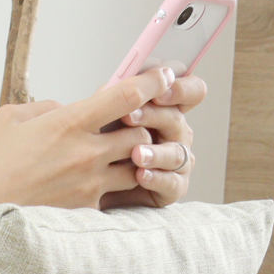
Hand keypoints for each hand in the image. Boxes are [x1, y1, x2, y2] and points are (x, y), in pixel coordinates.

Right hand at [0, 67, 175, 216]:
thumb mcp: (10, 120)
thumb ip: (46, 108)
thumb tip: (68, 108)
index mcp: (69, 123)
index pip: (128, 95)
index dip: (153, 82)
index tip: (163, 77)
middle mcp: (86, 154)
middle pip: (142, 132)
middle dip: (144, 126)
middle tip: (138, 124)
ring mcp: (88, 186)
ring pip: (137, 167)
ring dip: (136, 159)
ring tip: (125, 157)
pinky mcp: (83, 212)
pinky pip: (114, 196)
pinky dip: (116, 189)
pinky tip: (105, 187)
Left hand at [98, 72, 207, 209]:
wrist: (84, 190)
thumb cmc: (94, 149)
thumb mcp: (100, 121)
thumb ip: (111, 100)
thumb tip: (110, 84)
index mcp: (166, 111)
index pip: (189, 92)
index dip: (181, 88)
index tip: (160, 84)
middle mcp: (176, 134)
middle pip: (178, 120)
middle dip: (154, 116)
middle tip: (128, 116)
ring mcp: (177, 162)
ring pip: (176, 153)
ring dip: (156, 152)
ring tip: (135, 154)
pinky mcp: (172, 189)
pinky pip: (172, 183)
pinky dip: (157, 178)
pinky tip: (140, 175)